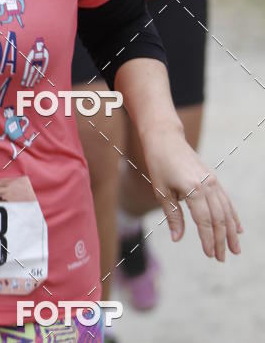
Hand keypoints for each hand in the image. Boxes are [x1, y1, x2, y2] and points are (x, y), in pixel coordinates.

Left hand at [143, 127, 241, 260]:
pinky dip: (233, 215)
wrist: (166, 139)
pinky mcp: (213, 178)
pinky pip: (226, 200)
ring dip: (231, 231)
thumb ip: (172, 215)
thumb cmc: (159, 164)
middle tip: (221, 258)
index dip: (207, 239)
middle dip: (220, 240)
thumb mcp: (161, 191)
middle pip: (218, 218)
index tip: (209, 255)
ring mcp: (213, 181)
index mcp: (193, 188)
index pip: (204, 221)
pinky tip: (238, 229)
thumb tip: (177, 239)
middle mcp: (207, 185)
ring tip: (235, 250)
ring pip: (226, 211)